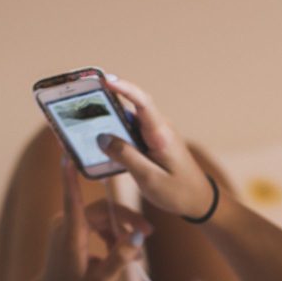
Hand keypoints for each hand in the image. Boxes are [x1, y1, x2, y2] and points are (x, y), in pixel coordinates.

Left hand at [38, 157, 153, 280]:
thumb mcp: (101, 280)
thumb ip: (120, 258)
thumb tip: (139, 236)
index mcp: (70, 236)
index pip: (72, 200)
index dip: (70, 178)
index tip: (67, 155)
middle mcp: (66, 225)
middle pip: (102, 210)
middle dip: (126, 221)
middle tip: (149, 234)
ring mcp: (67, 226)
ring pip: (103, 218)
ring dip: (122, 232)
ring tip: (137, 256)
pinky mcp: (72, 230)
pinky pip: (97, 225)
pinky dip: (112, 237)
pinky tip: (125, 254)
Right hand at [96, 77, 216, 219]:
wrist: (199, 201)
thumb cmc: (179, 192)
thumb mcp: (149, 179)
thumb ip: (126, 157)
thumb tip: (102, 138)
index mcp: (161, 135)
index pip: (143, 102)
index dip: (124, 88)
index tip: (105, 79)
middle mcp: (159, 128)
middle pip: (131, 106)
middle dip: (107, 99)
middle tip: (82, 96)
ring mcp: (156, 134)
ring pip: (129, 120)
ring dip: (109, 118)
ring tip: (83, 118)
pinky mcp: (153, 142)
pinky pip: (131, 132)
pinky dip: (116, 133)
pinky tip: (99, 140)